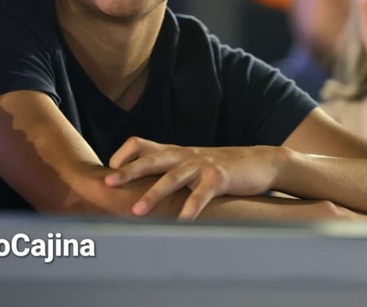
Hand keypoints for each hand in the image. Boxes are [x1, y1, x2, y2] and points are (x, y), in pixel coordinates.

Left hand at [104, 137, 284, 219]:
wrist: (259, 162)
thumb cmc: (219, 167)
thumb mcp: (191, 164)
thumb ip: (169, 171)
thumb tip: (139, 188)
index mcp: (175, 152)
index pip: (141, 143)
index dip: (123, 154)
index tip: (109, 169)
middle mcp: (184, 155)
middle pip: (151, 160)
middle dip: (128, 172)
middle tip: (108, 183)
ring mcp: (202, 165)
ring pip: (173, 178)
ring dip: (153, 195)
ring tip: (136, 211)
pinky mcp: (219, 178)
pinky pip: (201, 195)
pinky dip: (190, 209)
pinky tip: (181, 222)